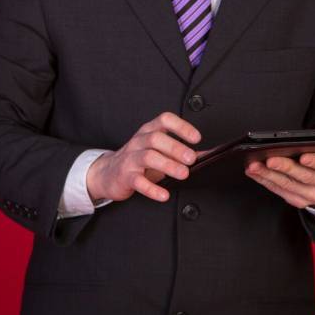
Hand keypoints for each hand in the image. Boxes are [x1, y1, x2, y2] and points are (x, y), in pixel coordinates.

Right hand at [86, 112, 200, 203]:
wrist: (108, 173)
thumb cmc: (139, 161)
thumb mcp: (159, 151)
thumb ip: (181, 152)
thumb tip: (206, 154)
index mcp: (149, 131)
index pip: (165, 120)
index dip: (181, 126)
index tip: (196, 138)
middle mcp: (139, 141)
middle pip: (156, 138)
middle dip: (176, 147)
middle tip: (191, 159)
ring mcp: (131, 158)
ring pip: (148, 157)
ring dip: (168, 165)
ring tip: (183, 174)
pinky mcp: (125, 176)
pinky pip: (138, 181)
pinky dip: (152, 189)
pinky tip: (164, 194)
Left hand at [244, 126, 314, 209]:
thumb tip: (304, 136)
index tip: (303, 157)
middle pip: (305, 176)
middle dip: (285, 167)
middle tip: (270, 159)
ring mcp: (314, 195)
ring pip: (289, 185)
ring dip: (269, 175)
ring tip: (254, 165)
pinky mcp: (300, 201)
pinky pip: (281, 191)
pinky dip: (265, 181)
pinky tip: (254, 172)